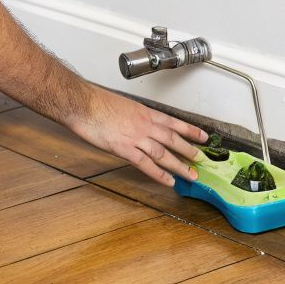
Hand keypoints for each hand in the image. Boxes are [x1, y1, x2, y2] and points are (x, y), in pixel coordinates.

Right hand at [67, 87, 210, 186]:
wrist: (82, 104)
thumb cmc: (97, 102)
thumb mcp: (123, 105)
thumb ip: (134, 116)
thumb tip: (138, 123)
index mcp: (145, 112)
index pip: (174, 122)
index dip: (190, 130)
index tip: (203, 137)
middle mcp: (145, 124)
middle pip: (173, 139)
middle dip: (189, 151)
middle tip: (202, 160)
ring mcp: (136, 137)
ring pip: (163, 154)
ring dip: (179, 166)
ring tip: (191, 175)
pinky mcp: (124, 149)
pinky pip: (146, 164)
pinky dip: (159, 174)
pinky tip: (168, 181)